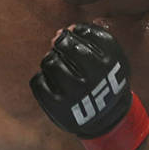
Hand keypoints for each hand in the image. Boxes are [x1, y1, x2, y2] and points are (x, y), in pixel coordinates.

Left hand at [29, 24, 148, 149]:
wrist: (107, 117)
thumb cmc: (105, 79)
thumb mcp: (111, 57)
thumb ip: (92, 38)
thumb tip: (61, 32)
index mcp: (107, 62)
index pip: (83, 32)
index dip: (74, 32)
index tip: (73, 36)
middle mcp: (90, 78)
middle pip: (64, 45)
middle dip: (60, 43)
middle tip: (62, 48)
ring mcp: (72, 93)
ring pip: (49, 62)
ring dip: (51, 60)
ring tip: (59, 66)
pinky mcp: (56, 106)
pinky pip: (37, 81)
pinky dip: (42, 78)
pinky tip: (53, 82)